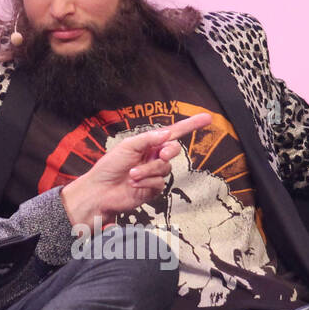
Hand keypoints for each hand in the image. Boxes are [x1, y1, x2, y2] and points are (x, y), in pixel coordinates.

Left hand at [60, 112, 211, 226]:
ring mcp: (154, 173)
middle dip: (168, 151)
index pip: (172, 133)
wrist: (101, 191)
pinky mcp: (153, 188)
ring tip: (133, 175)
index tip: (207, 118)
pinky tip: (135, 184)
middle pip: (173, 150)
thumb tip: (168, 134)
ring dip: (149, 171)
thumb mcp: (128, 147)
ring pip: (165, 168)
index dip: (190, 125)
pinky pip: (160, 182)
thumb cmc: (109, 167)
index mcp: (147, 144)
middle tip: (160, 153)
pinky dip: (147, 182)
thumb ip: (148, 139)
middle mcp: (153, 157)